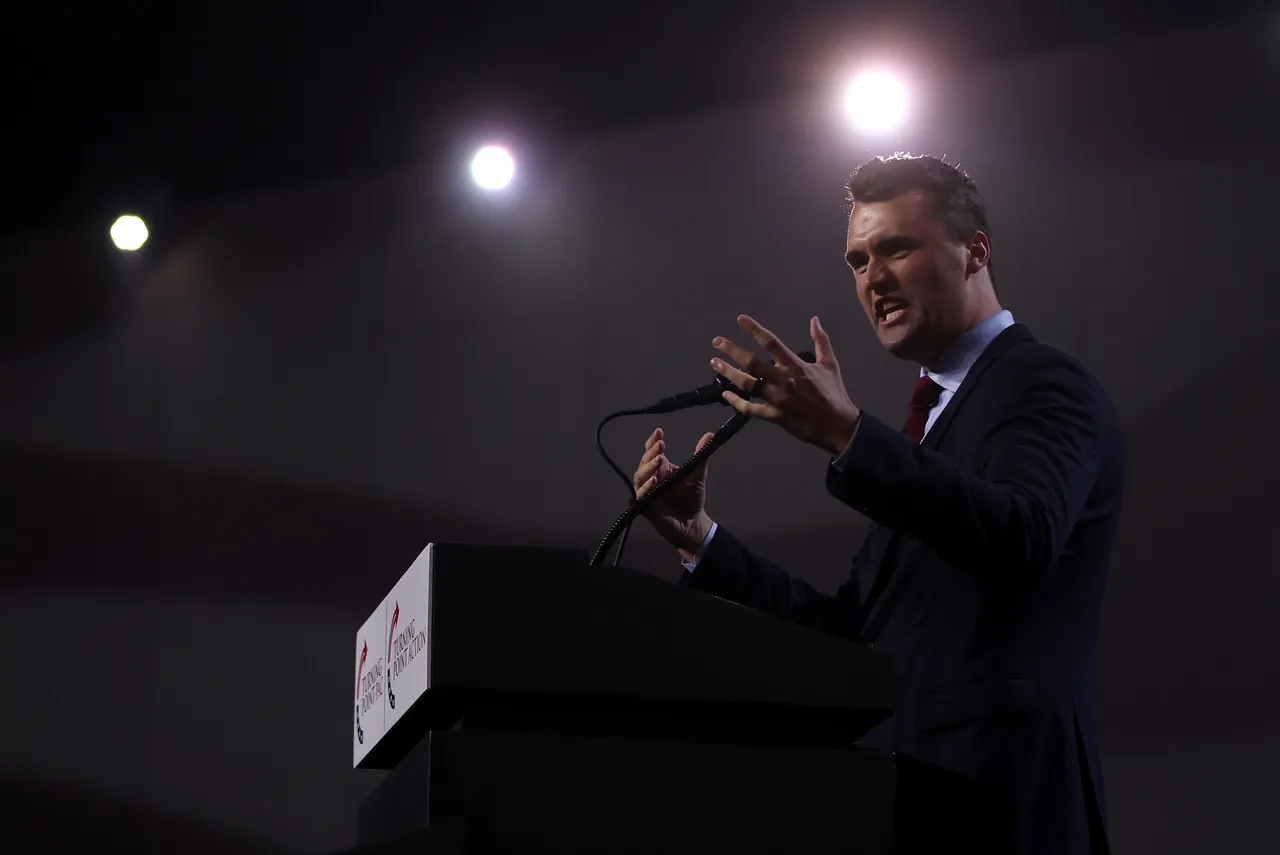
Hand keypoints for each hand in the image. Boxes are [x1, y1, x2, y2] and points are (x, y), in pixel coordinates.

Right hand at [632, 428, 715, 556]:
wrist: (692, 522)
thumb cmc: (691, 498)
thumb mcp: (697, 475)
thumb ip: (701, 455)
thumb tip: (709, 434)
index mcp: (662, 468)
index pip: (653, 451)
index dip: (653, 442)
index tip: (659, 432)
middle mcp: (651, 477)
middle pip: (645, 462)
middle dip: (651, 453)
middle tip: (660, 446)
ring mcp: (647, 491)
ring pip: (640, 477)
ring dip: (648, 468)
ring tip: (658, 461)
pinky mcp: (646, 505)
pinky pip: (641, 496)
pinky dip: (646, 488)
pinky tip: (654, 482)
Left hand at [710, 314, 860, 455]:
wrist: (838, 426)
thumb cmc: (834, 393)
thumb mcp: (830, 364)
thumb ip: (821, 341)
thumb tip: (814, 320)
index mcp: (796, 366)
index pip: (771, 343)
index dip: (754, 330)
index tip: (740, 320)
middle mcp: (783, 381)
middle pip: (752, 363)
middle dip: (732, 351)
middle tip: (716, 342)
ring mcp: (777, 400)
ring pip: (747, 385)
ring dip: (728, 373)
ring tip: (714, 363)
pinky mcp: (774, 417)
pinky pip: (751, 410)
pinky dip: (736, 402)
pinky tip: (725, 394)